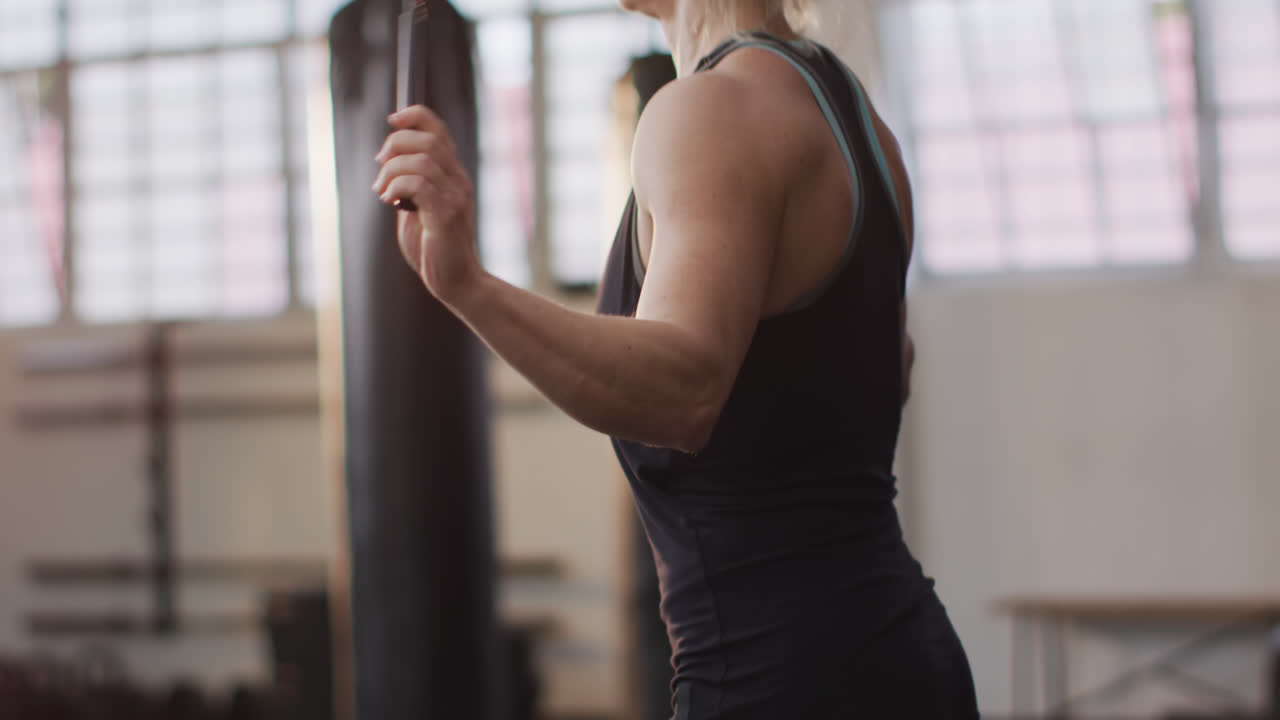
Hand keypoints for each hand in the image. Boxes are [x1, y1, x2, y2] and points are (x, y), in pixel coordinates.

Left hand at [372, 105, 481, 303]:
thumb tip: (388, 164)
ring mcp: (455, 197)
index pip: (438, 130)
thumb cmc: (435, 249)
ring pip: (422, 159)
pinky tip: (391, 202)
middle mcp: (458, 181)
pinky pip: (419, 184)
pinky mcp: (446, 215)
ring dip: (392, 171)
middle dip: (395, 145)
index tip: (392, 121)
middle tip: (380, 167)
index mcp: (453, 175)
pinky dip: (397, 187)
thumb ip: (409, 186)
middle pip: (428, 140)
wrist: (457, 282)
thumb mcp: (418, 209)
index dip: (415, 116)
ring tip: (383, 192)